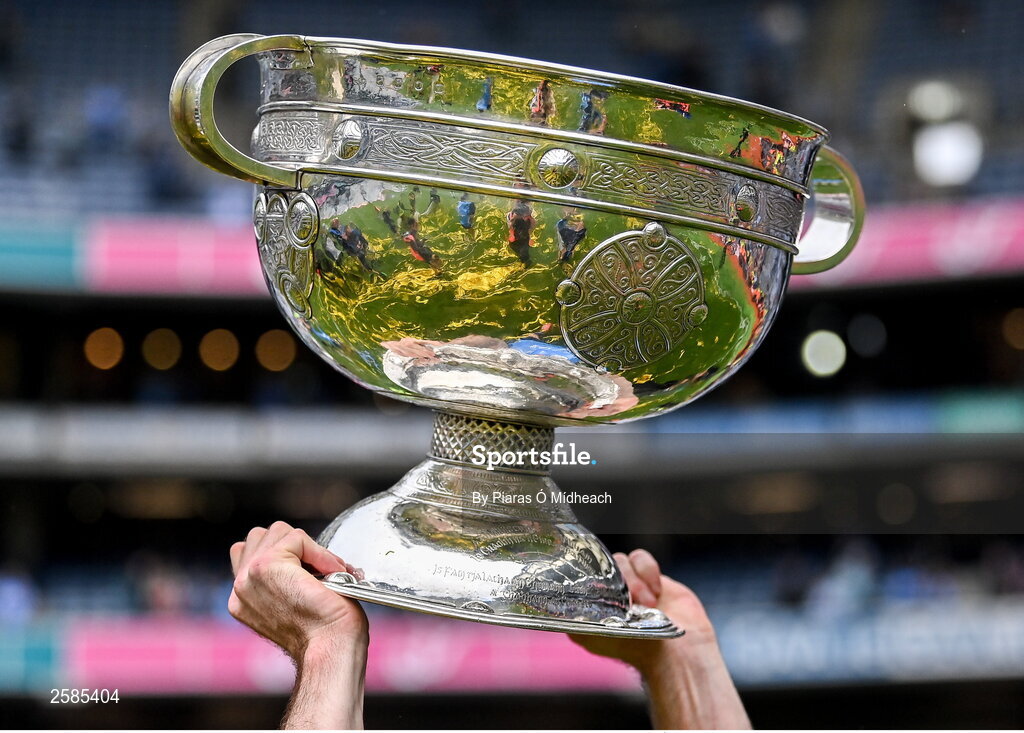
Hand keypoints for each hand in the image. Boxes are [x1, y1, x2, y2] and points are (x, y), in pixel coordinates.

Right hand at [230, 522, 368, 728]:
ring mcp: (249, 576)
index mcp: (241, 598)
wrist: (331, 647)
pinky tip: (331, 573)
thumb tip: (298, 556)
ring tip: (326, 572)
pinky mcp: (266, 566)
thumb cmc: (324, 631)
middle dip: (294, 546)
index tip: (309, 577)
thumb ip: (280, 580)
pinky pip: (298, 537)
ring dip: (307, 548)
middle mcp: (239, 587)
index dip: (285, 555)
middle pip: (261, 535)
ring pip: (279, 532)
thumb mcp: (292, 601)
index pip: (250, 551)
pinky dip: (319, 552)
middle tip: (320, 571)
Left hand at [570, 549, 714, 672]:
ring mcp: (631, 584)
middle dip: (616, 581)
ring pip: (620, 561)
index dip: (585, 575)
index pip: (579, 578)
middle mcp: (609, 595)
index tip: (593, 581)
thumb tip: (550, 606)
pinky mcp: (651, 577)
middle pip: (600, 566)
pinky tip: (657, 594)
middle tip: (631, 603)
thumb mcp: (594, 637)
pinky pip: (641, 558)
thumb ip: (573, 620)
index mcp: (592, 607)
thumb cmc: (636, 649)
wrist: (678, 652)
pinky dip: (648, 572)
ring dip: (634, 580)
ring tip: (647, 604)